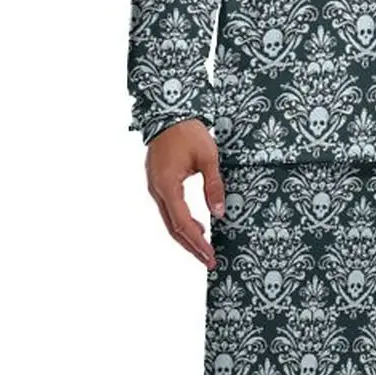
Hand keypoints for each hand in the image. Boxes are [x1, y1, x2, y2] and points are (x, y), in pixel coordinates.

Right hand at [145, 119, 225, 268]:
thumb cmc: (188, 132)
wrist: (169, 113)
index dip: (197, 242)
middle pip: (173, 228)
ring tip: (204, 249)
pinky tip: (197, 227)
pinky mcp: (158, 183)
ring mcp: (155, 187)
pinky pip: (169, 210)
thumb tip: (220, 213)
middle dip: (191, 246)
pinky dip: (182, 222)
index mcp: (167, 186)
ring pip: (170, 220)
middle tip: (208, 261)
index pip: (183, 223)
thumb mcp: (209, 157)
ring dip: (186, 236)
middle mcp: (157, 190)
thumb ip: (214, 186)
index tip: (210, 256)